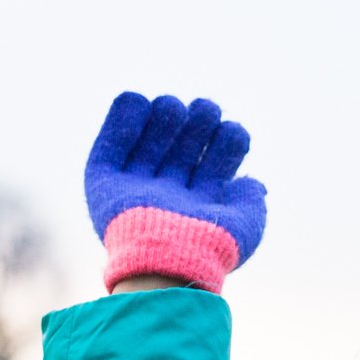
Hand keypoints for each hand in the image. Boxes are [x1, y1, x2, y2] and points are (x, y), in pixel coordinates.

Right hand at [84, 92, 267, 293]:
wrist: (169, 259)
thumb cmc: (211, 247)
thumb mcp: (246, 225)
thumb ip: (251, 198)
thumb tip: (254, 183)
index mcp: (204, 201)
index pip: (219, 157)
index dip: (229, 137)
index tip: (231, 131)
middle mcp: (173, 190)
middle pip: (188, 142)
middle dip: (199, 120)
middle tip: (205, 111)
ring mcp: (139, 186)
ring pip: (152, 137)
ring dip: (165, 113)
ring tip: (173, 108)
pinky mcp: (105, 182)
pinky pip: (110, 145)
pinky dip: (121, 118)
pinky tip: (137, 100)